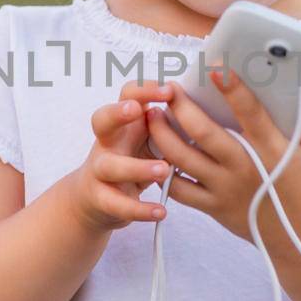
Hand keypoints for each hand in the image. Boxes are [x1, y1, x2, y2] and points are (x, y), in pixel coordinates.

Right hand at [68, 81, 176, 233]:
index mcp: (123, 122)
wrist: (96, 199)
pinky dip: (139, 208)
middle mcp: (107, 142)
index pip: (126, 95)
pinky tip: (160, 210)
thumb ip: (167, 126)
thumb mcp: (146, 139)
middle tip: (140, 110)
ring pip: (110, 165)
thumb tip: (204, 111)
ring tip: (164, 170)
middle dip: (117, 112)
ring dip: (137, 167)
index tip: (169, 89)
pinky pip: (117, 203)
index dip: (143, 89)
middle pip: (101, 120)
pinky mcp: (100, 198)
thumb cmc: (130, 161)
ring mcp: (100, 170)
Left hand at [146, 67, 300, 244]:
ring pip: (182, 159)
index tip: (216, 69)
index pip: (251, 114)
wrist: (298, 236)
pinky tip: (157, 150)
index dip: (233, 90)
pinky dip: (164, 170)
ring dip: (162, 134)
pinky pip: (180, 189)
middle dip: (181, 107)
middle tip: (168, 89)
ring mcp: (224, 189)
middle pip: (203, 133)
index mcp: (271, 150)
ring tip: (152, 115)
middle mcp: (243, 168)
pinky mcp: (211, 207)